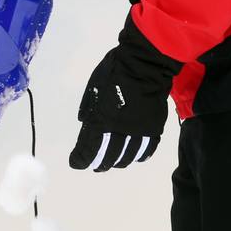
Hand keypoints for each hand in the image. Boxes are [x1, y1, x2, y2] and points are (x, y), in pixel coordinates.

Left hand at [70, 12, 181, 171]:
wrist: (145, 65)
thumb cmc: (114, 73)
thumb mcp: (93, 90)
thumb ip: (89, 111)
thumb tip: (86, 126)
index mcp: (101, 120)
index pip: (88, 148)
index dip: (80, 159)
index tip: (76, 162)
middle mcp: (120, 130)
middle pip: (108, 156)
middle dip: (98, 163)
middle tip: (95, 166)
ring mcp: (139, 130)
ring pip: (128, 156)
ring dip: (118, 162)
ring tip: (113, 163)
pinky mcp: (154, 127)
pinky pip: (147, 148)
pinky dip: (140, 155)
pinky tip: (134, 157)